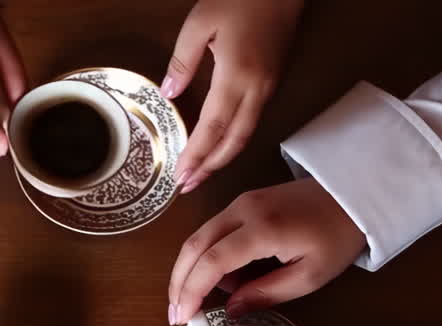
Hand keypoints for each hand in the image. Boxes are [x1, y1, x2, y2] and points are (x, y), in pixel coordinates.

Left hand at [162, 0, 303, 192]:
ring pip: (245, 134)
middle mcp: (256, 89)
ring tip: (200, 173)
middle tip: (187, 186)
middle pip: (233, 141)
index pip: (213, 128)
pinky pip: (252, 122)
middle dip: (210, 167)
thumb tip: (169, 94)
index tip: (180, 176)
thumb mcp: (200, 23)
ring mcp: (268, 87)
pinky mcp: (272, 82)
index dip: (196, 155)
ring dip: (222, 158)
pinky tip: (219, 146)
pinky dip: (233, 141)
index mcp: (237, 76)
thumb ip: (183, 61)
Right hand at [167, 178, 364, 325]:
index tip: (182, 318)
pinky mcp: (242, 202)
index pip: (212, 261)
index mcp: (262, 228)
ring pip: (198, 237)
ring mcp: (240, 202)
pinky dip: (205, 257)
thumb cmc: (338, 236)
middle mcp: (242, 209)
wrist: (354, 195)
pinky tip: (219, 280)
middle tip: (175, 314)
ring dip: (190, 271)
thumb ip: (267, 293)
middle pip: (194, 246)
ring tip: (200, 301)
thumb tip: (230, 309)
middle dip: (179, 282)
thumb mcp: (310, 276)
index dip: (192, 291)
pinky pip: (212, 231)